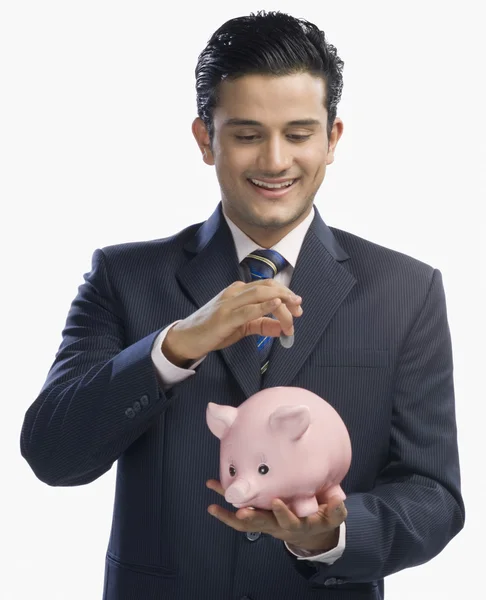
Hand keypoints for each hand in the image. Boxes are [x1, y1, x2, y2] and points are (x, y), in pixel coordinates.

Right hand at [163, 279, 302, 364]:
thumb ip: (261, 324)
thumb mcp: (241, 327)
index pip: (267, 286)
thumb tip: (282, 328)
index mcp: (238, 291)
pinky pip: (248, 309)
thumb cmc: (213, 331)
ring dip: (281, 303)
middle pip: (267, 287)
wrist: (186, 338)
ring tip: (294, 313)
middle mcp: (234, 293)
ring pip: (260, 295)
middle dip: (287, 296)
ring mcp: (228, 304)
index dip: (285, 293)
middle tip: (299, 309)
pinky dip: (265, 307)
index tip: (297, 307)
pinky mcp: (224, 318)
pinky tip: (277, 306)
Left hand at [206, 479, 346, 552]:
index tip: (277, 502)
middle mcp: (277, 526)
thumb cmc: (321, 516)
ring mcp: (265, 524)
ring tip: (212, 504)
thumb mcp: (332, 515)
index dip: (282, 513)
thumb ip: (336, 509)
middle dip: (251, 517)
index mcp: (296, 523)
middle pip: (262, 524)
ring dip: (229, 514)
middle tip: (240, 510)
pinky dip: (224, 515)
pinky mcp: (257, 520)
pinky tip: (212, 504)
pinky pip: (237, 521)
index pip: (289, 520)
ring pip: (244, 522)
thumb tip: (339, 500)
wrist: (310, 531)